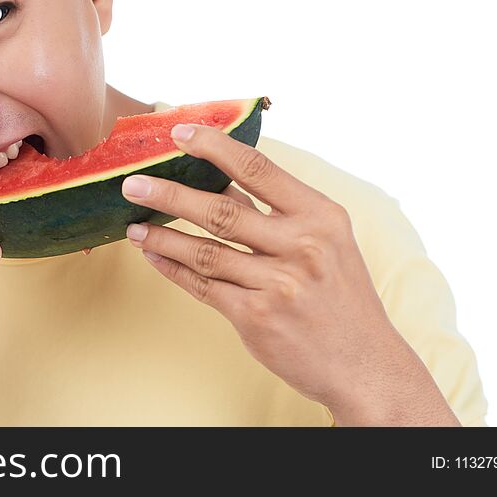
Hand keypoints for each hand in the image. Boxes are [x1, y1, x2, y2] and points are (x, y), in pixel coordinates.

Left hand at [121, 123, 459, 425]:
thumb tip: (221, 180)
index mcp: (321, 216)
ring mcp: (278, 284)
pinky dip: (172, 270)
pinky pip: (203, 286)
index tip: (178, 132)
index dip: (214, 147)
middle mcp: (301, 246)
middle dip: (169, 194)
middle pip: (221, 210)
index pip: (259, 169)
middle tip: (131, 183)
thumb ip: (279, 212)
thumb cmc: (340, 296)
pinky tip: (152, 256)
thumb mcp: (328, 241)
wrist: (364, 365)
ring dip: (161, 236)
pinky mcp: (256, 318)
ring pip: (204, 251)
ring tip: (133, 225)